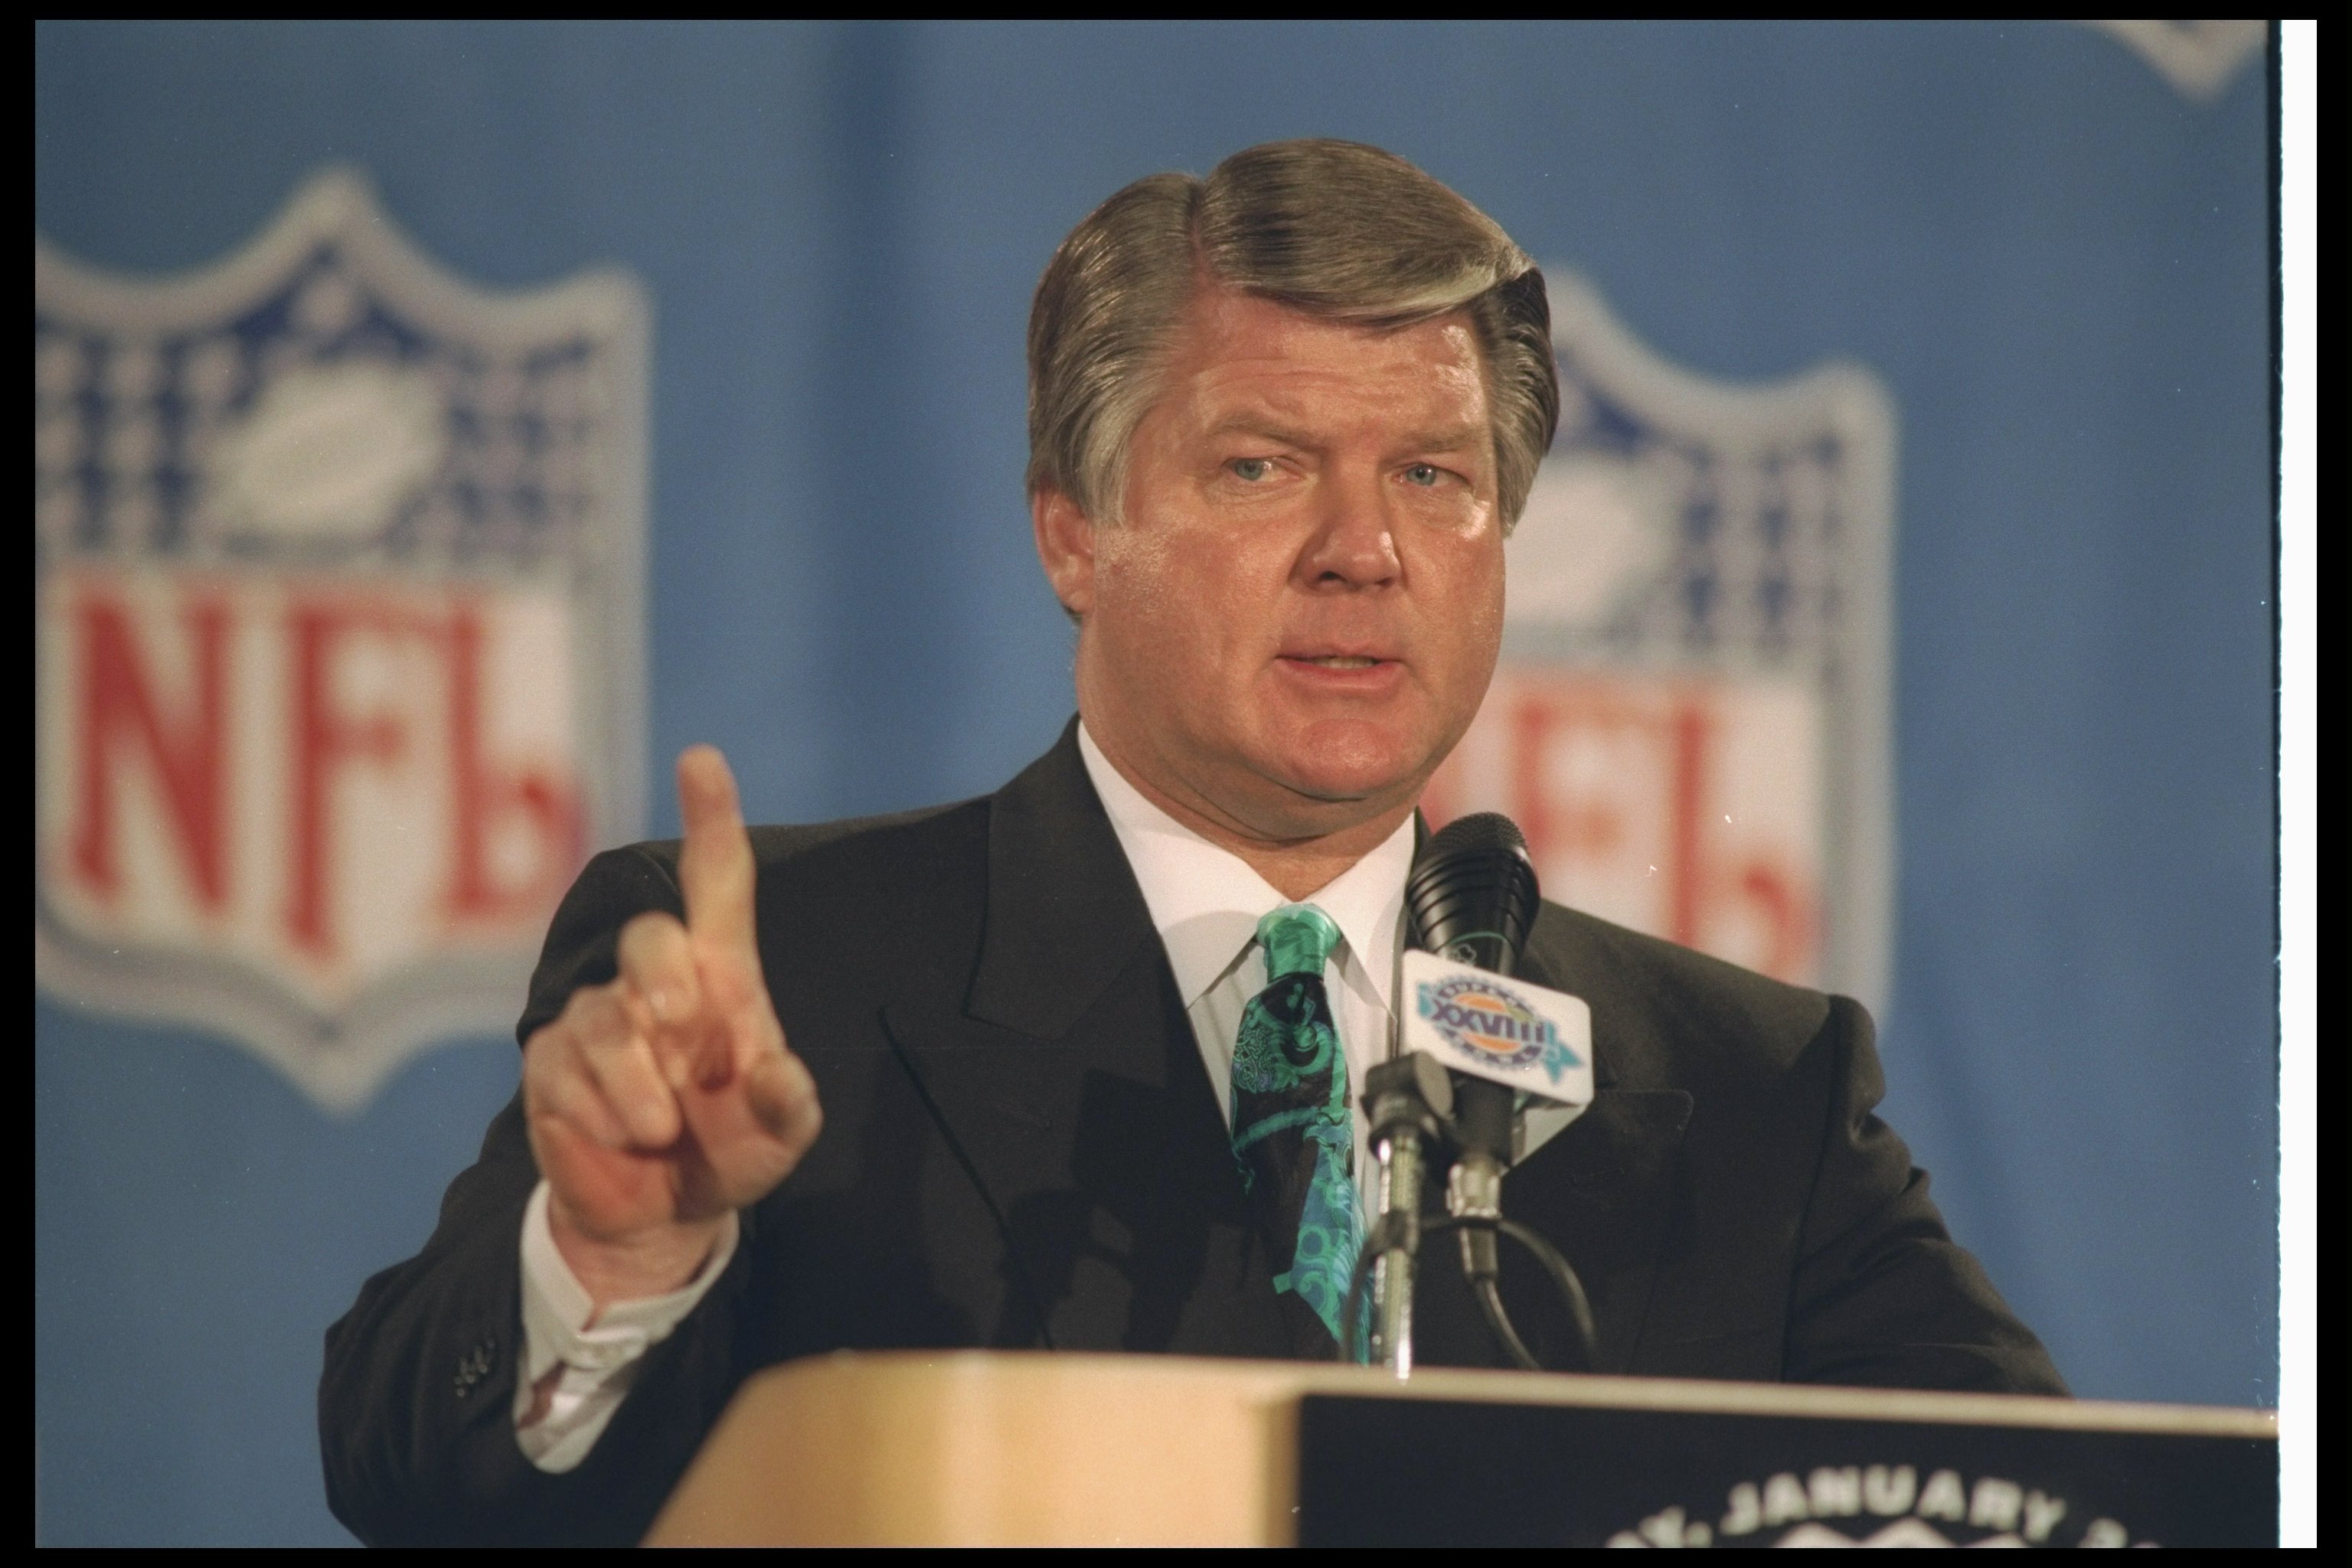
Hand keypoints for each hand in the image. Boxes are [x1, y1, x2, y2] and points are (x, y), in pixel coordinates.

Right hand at [521, 745, 821, 1306]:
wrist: (660, 1213)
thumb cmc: (729, 1148)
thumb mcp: (779, 1138)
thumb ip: (790, 1107)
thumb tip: (780, 1075)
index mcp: (721, 975)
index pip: (715, 882)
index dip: (710, 819)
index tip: (702, 760)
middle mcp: (655, 981)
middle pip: (650, 936)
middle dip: (668, 985)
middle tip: (691, 1044)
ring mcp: (596, 1014)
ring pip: (607, 1020)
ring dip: (641, 1088)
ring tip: (662, 1127)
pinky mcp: (550, 1060)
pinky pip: (567, 1071)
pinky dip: (606, 1115)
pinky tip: (624, 1137)